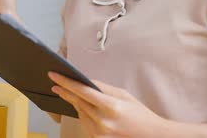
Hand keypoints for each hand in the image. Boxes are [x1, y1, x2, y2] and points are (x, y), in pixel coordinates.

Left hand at [48, 72, 166, 137]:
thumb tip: (84, 80)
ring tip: (74, 95)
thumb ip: (102, 87)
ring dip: (76, 103)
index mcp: (111, 106)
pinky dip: (83, 115)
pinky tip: (86, 109)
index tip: (54, 75)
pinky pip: (84, 123)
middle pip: (78, 102)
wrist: (153, 137)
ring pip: (79, 113)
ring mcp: (99, 133)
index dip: (66, 82)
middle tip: (55, 83)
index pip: (82, 91)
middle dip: (65, 91)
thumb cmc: (140, 114)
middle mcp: (103, 121)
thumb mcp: (123, 95)